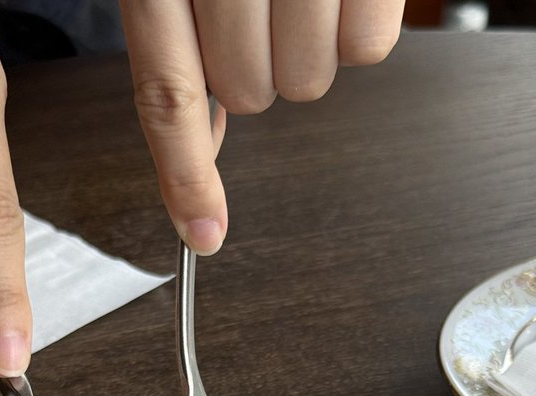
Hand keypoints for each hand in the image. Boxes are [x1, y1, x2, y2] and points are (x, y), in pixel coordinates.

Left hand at [120, 0, 404, 254]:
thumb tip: (197, 132)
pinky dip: (362, 28)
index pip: (167, 90)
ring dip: (311, 48)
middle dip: (257, 68)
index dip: (185, 174)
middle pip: (246, 94)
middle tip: (267, 8)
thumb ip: (179, 36)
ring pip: (308, 81)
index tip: (202, 234)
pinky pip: (368, 52)